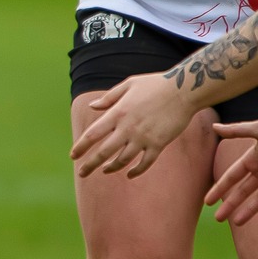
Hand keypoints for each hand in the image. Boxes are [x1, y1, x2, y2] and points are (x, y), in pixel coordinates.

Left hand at [70, 72, 196, 177]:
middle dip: (90, 164)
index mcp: (118, 113)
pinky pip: (145, 163)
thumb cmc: (155, 84)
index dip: (81, 147)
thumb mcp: (128, 84)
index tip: (73, 156)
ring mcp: (143, 138)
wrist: (184, 90)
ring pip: (123, 160)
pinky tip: (130, 174)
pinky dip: (136, 171)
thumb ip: (109, 98)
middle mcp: (128, 128)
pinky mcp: (159, 144)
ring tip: (105, 170)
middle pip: (104, 152)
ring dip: (112, 168)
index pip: (93, 134)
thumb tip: (92, 107)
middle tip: (82, 172)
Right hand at [205, 115, 257, 225]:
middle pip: (243, 191)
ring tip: (237, 222)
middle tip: (218, 218)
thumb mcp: (257, 129)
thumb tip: (214, 126)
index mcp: (252, 159)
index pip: (232, 177)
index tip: (207, 201)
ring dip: (248, 210)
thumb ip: (236, 131)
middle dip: (230, 204)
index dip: (220, 189)